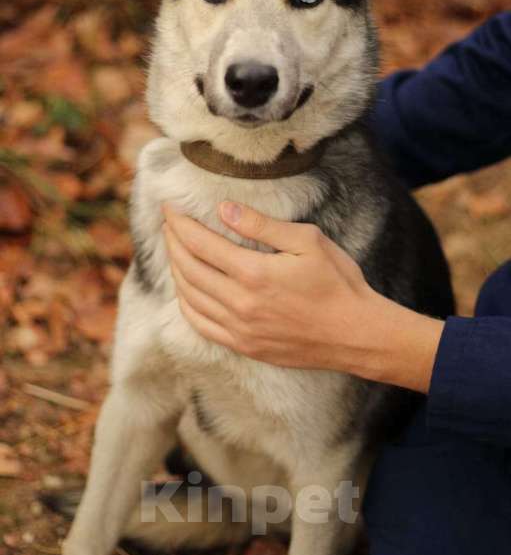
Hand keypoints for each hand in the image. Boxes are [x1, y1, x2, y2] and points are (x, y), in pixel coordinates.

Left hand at [164, 202, 443, 391]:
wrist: (357, 333)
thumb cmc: (338, 283)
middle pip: (188, 269)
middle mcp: (239, 303)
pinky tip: (186, 290)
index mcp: (253, 273)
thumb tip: (224, 210)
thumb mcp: (307, 240)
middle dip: (172, 242)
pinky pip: (201, 325)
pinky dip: (186, 304)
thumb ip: (261, 225)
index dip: (179, 223)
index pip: (199, 243)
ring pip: (189, 297)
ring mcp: (239, 329)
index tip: (169, 208)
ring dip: (176, 271)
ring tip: (174, 251)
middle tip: (168, 224)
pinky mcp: (244, 346)